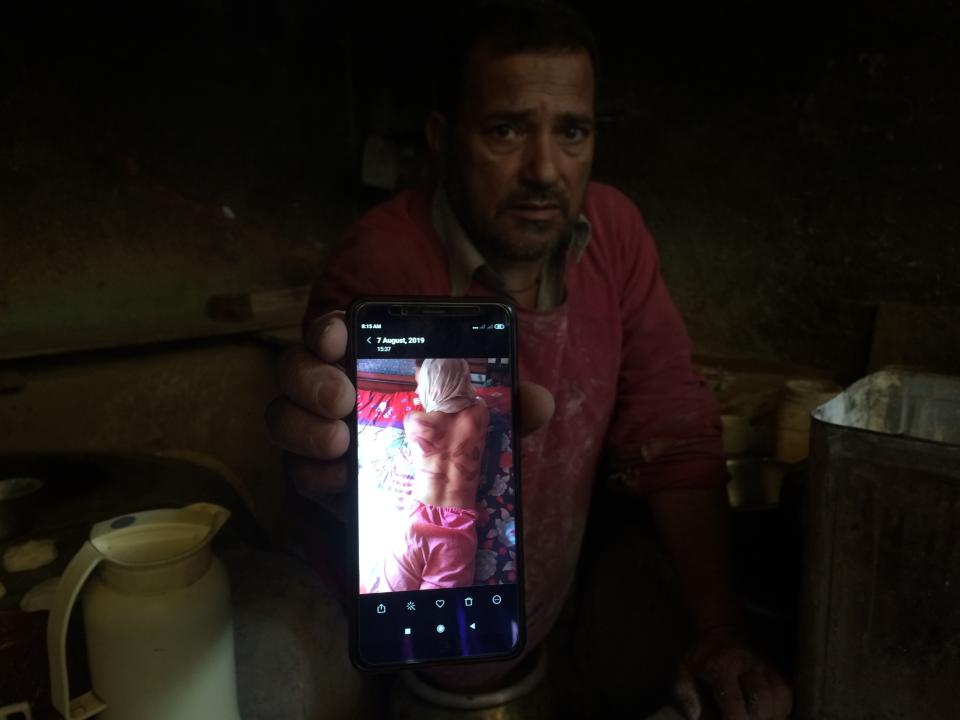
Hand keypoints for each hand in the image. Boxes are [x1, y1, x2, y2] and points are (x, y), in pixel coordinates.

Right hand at [264, 310, 555, 509]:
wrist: (427, 503)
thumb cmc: (450, 439)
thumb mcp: (481, 420)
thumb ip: (505, 406)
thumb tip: (539, 402)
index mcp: (369, 360)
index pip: (332, 330)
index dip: (326, 327)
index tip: (338, 336)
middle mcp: (333, 388)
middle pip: (294, 368)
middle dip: (312, 380)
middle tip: (344, 400)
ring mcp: (317, 430)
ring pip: (283, 417)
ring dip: (305, 428)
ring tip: (341, 443)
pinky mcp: (314, 473)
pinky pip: (296, 470)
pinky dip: (314, 474)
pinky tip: (340, 482)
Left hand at [673, 629, 792, 719]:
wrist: (723, 632)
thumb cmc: (703, 658)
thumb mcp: (684, 669)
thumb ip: (683, 692)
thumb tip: (694, 716)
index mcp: (721, 666)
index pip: (731, 699)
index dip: (734, 719)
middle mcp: (747, 664)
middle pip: (761, 700)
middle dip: (756, 719)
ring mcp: (765, 666)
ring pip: (780, 696)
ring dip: (772, 716)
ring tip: (758, 718)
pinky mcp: (778, 670)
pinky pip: (789, 694)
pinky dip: (782, 709)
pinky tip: (770, 715)